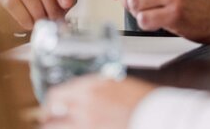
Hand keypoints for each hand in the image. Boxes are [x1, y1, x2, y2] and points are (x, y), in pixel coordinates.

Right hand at [0, 0, 77, 32]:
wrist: (19, 15)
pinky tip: (29, 23)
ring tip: (42, 22)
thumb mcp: (59, 1)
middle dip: (50, 4)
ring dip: (37, 11)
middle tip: (54, 19)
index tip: (66, 4)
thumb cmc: (41, 5)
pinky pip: (11, 0)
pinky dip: (23, 15)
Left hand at [42, 75, 156, 128]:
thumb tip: (81, 95)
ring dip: (56, 126)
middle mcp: (84, 107)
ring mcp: (87, 125)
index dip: (51, 104)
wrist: (160, 116)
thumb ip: (95, 89)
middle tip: (49, 122)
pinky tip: (82, 128)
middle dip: (48, 120)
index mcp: (90, 89)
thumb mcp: (116, 84)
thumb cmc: (144, 101)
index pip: (57, 95)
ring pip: (56, 128)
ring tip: (57, 127)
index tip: (50, 108)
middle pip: (50, 115)